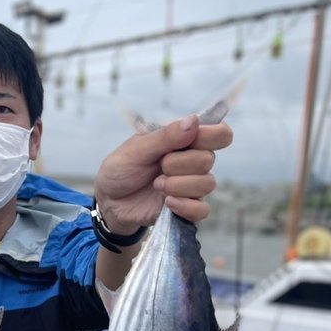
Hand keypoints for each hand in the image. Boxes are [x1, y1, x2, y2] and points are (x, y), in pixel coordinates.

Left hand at [94, 114, 232, 232]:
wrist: (110, 200)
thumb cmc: (122, 169)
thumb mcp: (136, 149)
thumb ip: (165, 136)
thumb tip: (194, 121)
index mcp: (185, 140)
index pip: (220, 133)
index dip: (212, 135)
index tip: (190, 140)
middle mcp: (192, 161)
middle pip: (208, 159)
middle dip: (180, 164)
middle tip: (159, 166)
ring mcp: (191, 186)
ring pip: (207, 184)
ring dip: (178, 185)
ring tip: (156, 185)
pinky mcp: (186, 208)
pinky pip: (202, 210)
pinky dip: (185, 206)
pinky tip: (167, 203)